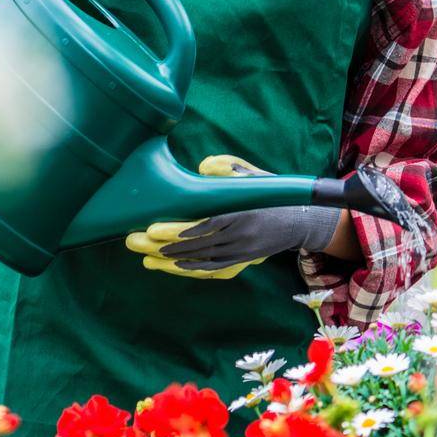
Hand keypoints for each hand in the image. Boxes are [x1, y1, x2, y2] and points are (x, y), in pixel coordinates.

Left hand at [124, 153, 339, 277]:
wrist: (299, 220)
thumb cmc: (270, 193)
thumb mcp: (252, 174)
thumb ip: (228, 167)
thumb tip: (201, 167)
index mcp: (245, 214)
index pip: (208, 225)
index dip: (180, 230)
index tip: (154, 229)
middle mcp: (244, 238)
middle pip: (198, 246)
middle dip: (164, 245)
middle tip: (136, 240)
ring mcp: (243, 253)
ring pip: (203, 261)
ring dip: (172, 260)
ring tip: (146, 255)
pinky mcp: (242, 261)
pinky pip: (212, 269)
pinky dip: (189, 268)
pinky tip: (169, 264)